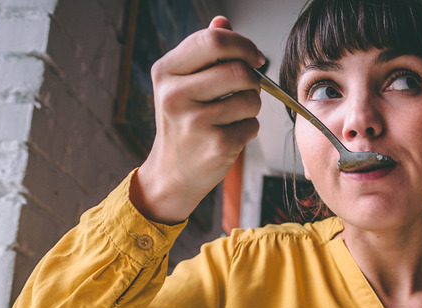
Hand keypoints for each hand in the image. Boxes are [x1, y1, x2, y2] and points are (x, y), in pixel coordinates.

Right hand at [131, 16, 264, 223]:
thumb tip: (222, 20)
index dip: (243, 45)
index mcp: (165, 71)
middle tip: (248, 89)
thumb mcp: (183, 83)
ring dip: (252, 106)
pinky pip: (252, 125)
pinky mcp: (216, 145)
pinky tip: (230, 135)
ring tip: (234, 115)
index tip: (255, 57)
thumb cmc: (183, 122)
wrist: (172, 172)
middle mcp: (174, 95)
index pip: (214, 41)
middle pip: (238, 70)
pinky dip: (249, 129)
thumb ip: (204, 52)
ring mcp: (195, 122)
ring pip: (251, 99)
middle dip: (253, 79)